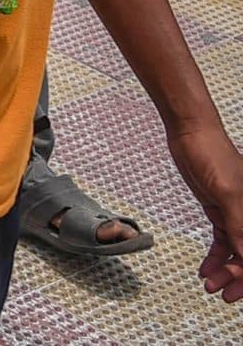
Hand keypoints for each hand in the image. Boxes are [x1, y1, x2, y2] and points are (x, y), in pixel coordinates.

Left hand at [170, 120, 242, 300]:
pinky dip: (216, 258)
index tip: (240, 291)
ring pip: (238, 253)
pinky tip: (206, 270)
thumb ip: (241, 227)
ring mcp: (239, 216)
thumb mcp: (228, 194)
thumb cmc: (213, 156)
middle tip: (223, 294)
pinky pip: (224, 243)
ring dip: (225, 271)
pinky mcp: (222, 213)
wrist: (191, 135)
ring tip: (210, 285)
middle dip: (240, 278)